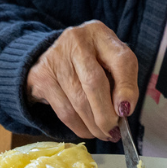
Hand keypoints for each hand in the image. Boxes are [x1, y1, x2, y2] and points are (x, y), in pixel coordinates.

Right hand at [26, 20, 138, 140]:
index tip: (126, 111)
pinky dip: (79, 126)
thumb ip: (123, 81)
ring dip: (93, 125)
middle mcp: (76, 40)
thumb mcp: (112, 62)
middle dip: (106, 114)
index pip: (120, 60)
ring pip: (78, 101)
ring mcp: (55, 58)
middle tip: (114, 131)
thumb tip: (124, 110)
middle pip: (94, 83)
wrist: (53, 55)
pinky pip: (63, 111)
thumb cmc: (91, 60)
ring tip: (104, 134)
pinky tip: (88, 130)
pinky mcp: (40, 77)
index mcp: (100, 33)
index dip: (126, 88)